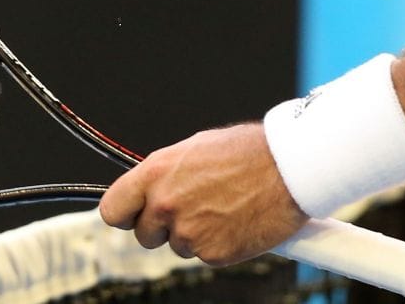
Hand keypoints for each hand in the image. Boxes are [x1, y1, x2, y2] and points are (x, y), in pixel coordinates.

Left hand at [100, 123, 306, 264]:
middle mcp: (166, 204)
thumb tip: (157, 188)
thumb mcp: (196, 149)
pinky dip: (219, 243)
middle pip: (144, 234)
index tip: (134, 214)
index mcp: (156, 172)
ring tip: (224, 207)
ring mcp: (189, 232)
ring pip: (178, 245)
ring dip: (195, 233)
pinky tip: (237, 221)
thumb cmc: (249, 151)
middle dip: (162, 227)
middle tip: (192, 209)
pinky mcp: (213, 254)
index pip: (113, 209)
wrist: (291, 169)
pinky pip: (205, 255)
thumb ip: (169, 173)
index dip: (125, 214)